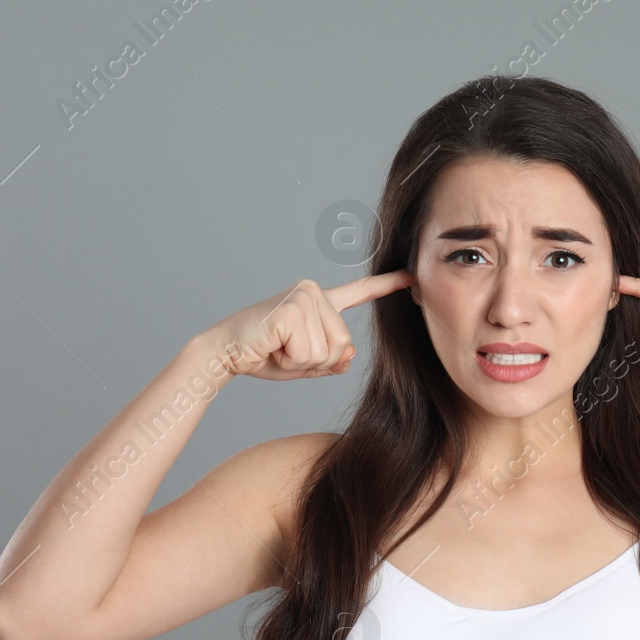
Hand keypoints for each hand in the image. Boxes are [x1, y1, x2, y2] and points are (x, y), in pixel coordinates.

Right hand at [204, 271, 412, 380]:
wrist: (227, 352)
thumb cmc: (265, 355)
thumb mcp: (306, 362)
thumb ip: (332, 359)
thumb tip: (350, 352)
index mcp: (321, 300)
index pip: (360, 292)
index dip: (387, 286)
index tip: (412, 277)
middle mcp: (313, 291)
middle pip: (343, 343)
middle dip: (316, 360)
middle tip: (285, 349)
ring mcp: (302, 297)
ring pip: (327, 350)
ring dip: (300, 360)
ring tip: (278, 347)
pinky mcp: (291, 310)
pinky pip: (308, 352)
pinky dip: (289, 360)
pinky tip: (272, 346)